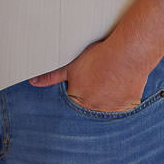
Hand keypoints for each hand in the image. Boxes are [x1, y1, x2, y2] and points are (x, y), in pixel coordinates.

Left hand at [29, 40, 147, 112]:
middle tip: (99, 80)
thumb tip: (34, 82)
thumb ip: (51, 76)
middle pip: (90, 106)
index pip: (73, 103)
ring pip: (107, 107)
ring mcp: (113, 109)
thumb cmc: (99, 57)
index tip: (84, 83)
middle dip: (92, 95)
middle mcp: (95, 109)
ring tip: (110, 79)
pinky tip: (122, 83)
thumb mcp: (71, 66)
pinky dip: (123, 97)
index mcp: (79, 100)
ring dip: (107, 97)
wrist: (127, 54)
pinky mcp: (129, 105)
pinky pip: (124, 105)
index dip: (77, 91)